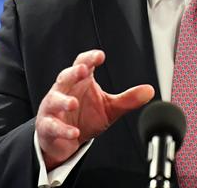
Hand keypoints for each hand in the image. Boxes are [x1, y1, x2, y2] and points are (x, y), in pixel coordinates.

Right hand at [36, 49, 153, 168]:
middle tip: (84, 70)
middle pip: (65, 76)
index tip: (100, 56)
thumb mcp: (109, 108)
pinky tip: (74, 133)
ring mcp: (53, 107)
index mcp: (80, 81)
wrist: (65, 140)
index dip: (90, 58)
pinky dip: (63, 129)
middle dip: (74, 72)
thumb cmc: (85, 117)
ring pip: (54, 99)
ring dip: (64, 101)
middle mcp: (64, 90)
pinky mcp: (47, 126)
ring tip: (74, 103)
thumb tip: (149, 90)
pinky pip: (52, 126)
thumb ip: (127, 99)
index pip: (82, 63)